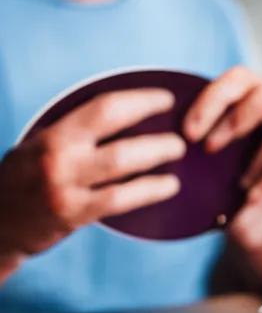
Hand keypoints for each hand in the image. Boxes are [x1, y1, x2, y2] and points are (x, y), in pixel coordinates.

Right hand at [0, 89, 185, 279]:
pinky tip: (170, 186)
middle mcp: (59, 157)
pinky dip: (150, 190)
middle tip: (183, 132)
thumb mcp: (43, 146)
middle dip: (155, 128)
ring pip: (122, 164)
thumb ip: (79, 133)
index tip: (166, 98)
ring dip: (157, 155)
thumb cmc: (27, 180)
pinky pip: (120, 199)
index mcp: (54, 134)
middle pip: (117, 133)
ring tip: (179, 151)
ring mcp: (65, 187)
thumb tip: (131, 116)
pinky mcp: (73, 215)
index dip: (140, 100)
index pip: (104, 107)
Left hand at [183, 67, 261, 293]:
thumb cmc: (236, 205)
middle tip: (209, 150)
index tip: (188, 133)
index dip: (213, 98)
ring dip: (256, 158)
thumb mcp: (214, 170)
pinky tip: (254, 198)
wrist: (261, 249)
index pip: (242, 79)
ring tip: (241, 184)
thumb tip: (181, 127)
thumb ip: (209, 141)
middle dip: (233, 120)